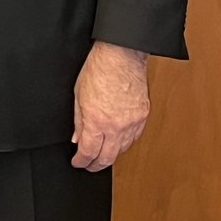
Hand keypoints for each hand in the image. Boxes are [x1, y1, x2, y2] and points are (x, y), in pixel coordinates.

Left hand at [72, 41, 149, 170]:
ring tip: (102, 153)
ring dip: (111, 155)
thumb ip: (78, 120)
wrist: (121, 55)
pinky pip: (134, 138)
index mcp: (97, 120)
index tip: (78, 162)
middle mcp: (116, 125)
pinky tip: (117, 141)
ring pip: (122, 151)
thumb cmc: (99, 68)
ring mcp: (132, 123)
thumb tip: (78, 139)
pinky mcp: (142, 117)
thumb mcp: (78, 94)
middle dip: (95, 166)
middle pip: (107, 158)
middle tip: (89, 165)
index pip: (88, 152)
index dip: (81, 161)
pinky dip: (124, 144)